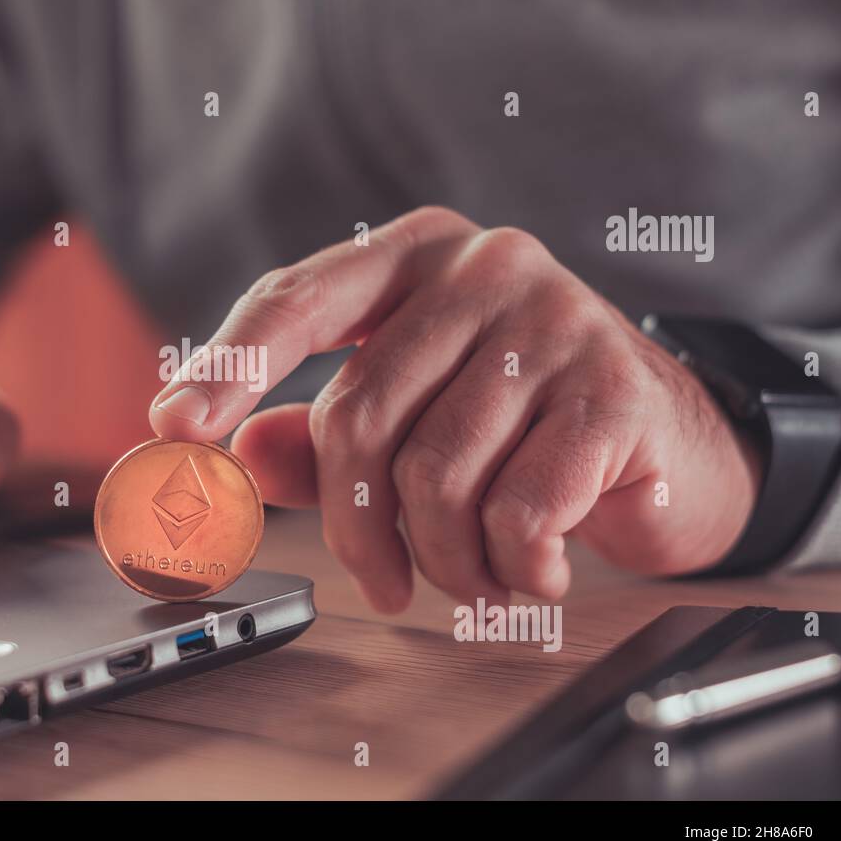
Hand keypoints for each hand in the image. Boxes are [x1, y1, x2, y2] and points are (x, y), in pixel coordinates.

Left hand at [150, 208, 761, 611]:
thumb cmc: (518, 426)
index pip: (296, 299)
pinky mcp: (616, 387)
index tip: (173, 427)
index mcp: (412, 257)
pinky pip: (519, 507)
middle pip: (361, 412)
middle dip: (357, 526)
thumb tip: (238, 456)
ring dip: (443, 558)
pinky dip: (512, 566)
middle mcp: (482, 266)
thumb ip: (319, 436)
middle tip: (382, 582)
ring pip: (436, 472)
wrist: (667, 445)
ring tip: (475, 574)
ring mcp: (556, 316)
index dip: (228, 366)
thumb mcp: (414, 418)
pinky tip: (531, 570)